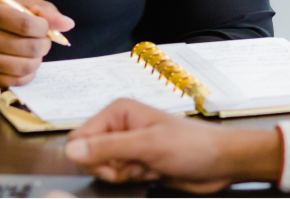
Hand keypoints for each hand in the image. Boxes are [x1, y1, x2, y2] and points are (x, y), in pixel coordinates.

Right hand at [0, 0, 73, 87]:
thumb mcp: (9, 1)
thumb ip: (41, 9)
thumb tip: (68, 24)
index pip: (28, 24)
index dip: (44, 26)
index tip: (42, 25)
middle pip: (30, 48)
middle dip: (44, 43)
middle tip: (39, 38)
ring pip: (27, 66)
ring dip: (38, 58)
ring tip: (31, 49)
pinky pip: (18, 81)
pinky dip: (28, 72)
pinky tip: (22, 60)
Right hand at [63, 99, 281, 192]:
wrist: (219, 162)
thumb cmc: (190, 146)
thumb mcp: (147, 145)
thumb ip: (108, 147)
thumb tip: (70, 150)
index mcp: (118, 111)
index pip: (80, 137)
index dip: (91, 156)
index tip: (114, 163)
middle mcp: (119, 125)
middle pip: (88, 154)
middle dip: (108, 167)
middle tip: (134, 164)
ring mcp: (127, 144)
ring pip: (101, 167)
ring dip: (121, 174)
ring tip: (145, 166)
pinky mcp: (135, 161)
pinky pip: (116, 175)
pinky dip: (130, 178)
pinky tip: (149, 172)